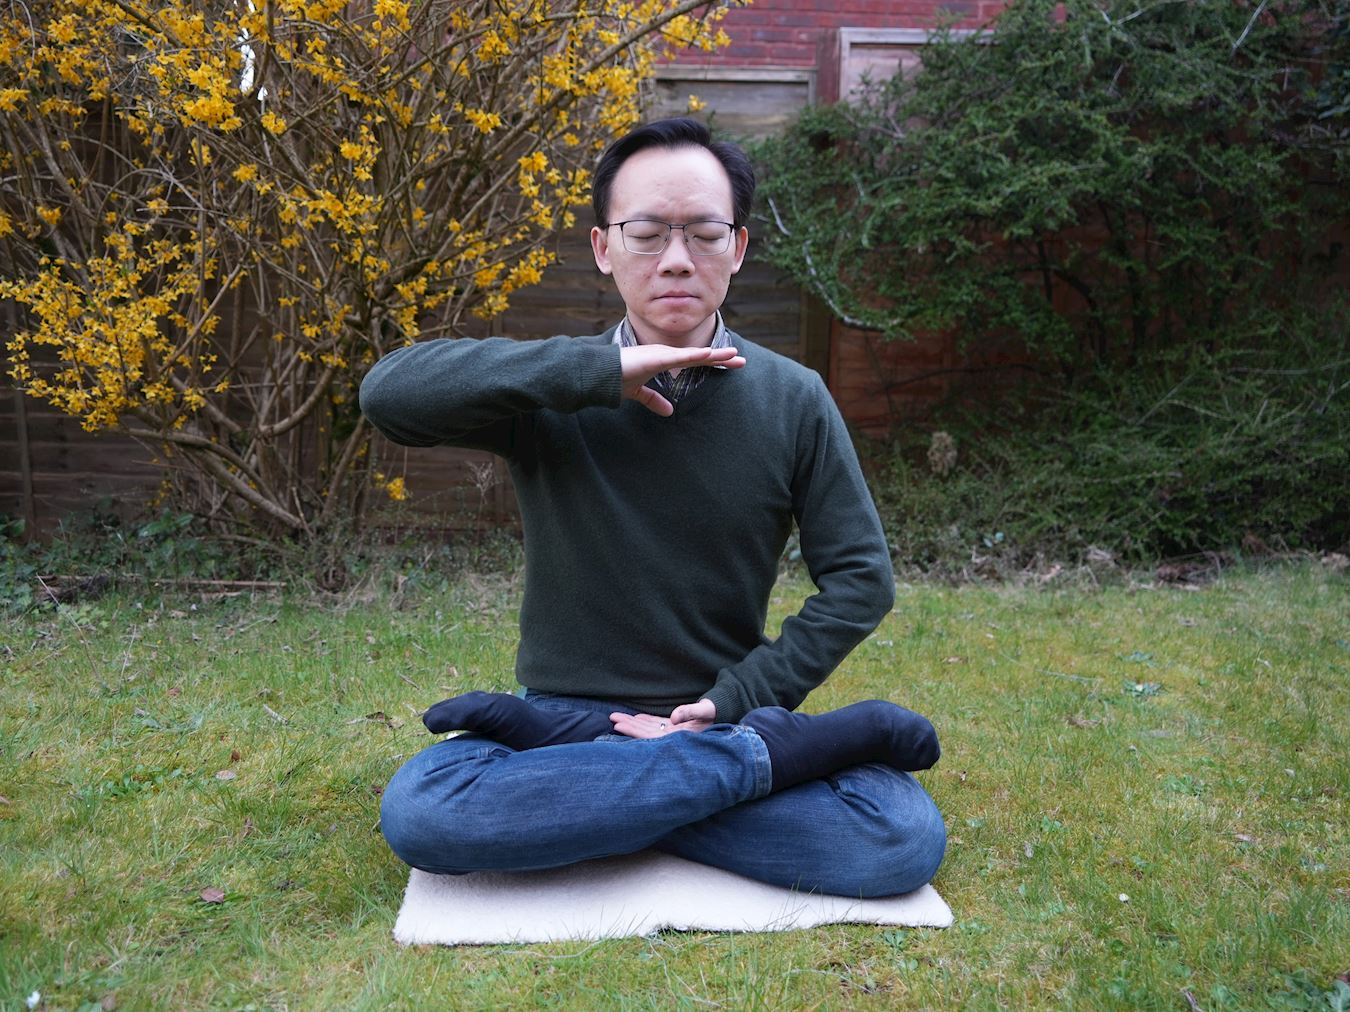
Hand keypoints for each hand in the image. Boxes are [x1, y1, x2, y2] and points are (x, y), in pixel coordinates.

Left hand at [610, 698, 716, 737]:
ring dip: (633, 724)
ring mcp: (674, 734)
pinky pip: (657, 725)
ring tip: (617, 718)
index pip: (650, 736)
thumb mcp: (705, 711)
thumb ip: (690, 712)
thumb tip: (673, 717)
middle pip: (645, 734)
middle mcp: (673, 739)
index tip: (618, 726)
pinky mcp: (676, 727)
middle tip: (611, 719)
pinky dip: (645, 722)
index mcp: (678, 738)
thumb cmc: (716, 713)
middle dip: (628, 727)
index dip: (633, 731)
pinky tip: (634, 719)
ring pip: (649, 729)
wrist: (726, 713)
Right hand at [620, 344, 744, 415]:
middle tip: (742, 360)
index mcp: (665, 359)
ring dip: (714, 353)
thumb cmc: (617, 378)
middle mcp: (666, 354)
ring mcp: (661, 354)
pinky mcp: (654, 358)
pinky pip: (678, 357)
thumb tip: (669, 413)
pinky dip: (693, 355)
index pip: (695, 360)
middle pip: (700, 355)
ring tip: (733, 353)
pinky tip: (708, 353)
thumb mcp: (640, 392)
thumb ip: (654, 400)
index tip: (733, 363)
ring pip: (693, 354)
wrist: (599, 375)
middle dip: (721, 357)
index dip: (714, 361)